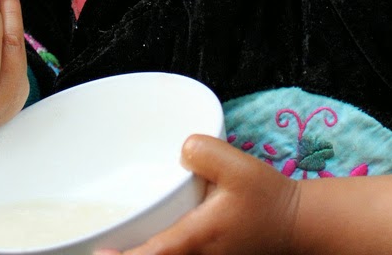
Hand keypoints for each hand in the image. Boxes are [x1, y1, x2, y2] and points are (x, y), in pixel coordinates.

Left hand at [98, 134, 300, 254]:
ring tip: (108, 244)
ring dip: (136, 254)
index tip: (99, 253)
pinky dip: (152, 253)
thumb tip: (181, 148)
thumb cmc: (266, 199)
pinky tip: (136, 243)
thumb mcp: (239, 166)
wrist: (294, 225)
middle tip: (98, 245)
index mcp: (195, 239)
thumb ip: (207, 152)